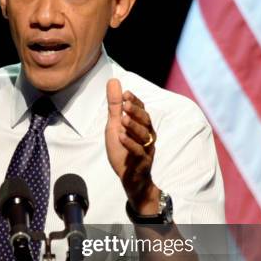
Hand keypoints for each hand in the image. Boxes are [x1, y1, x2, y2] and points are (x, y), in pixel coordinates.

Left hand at [105, 78, 158, 211]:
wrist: (131, 179)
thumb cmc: (124, 150)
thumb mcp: (115, 126)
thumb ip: (115, 106)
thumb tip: (113, 81)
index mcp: (142, 126)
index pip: (141, 110)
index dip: (135, 101)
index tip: (126, 93)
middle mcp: (148, 136)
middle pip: (146, 120)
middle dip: (136, 111)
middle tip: (125, 103)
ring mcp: (146, 149)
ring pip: (144, 136)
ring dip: (134, 126)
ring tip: (122, 120)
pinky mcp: (142, 162)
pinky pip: (139, 152)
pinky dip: (131, 144)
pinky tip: (122, 137)